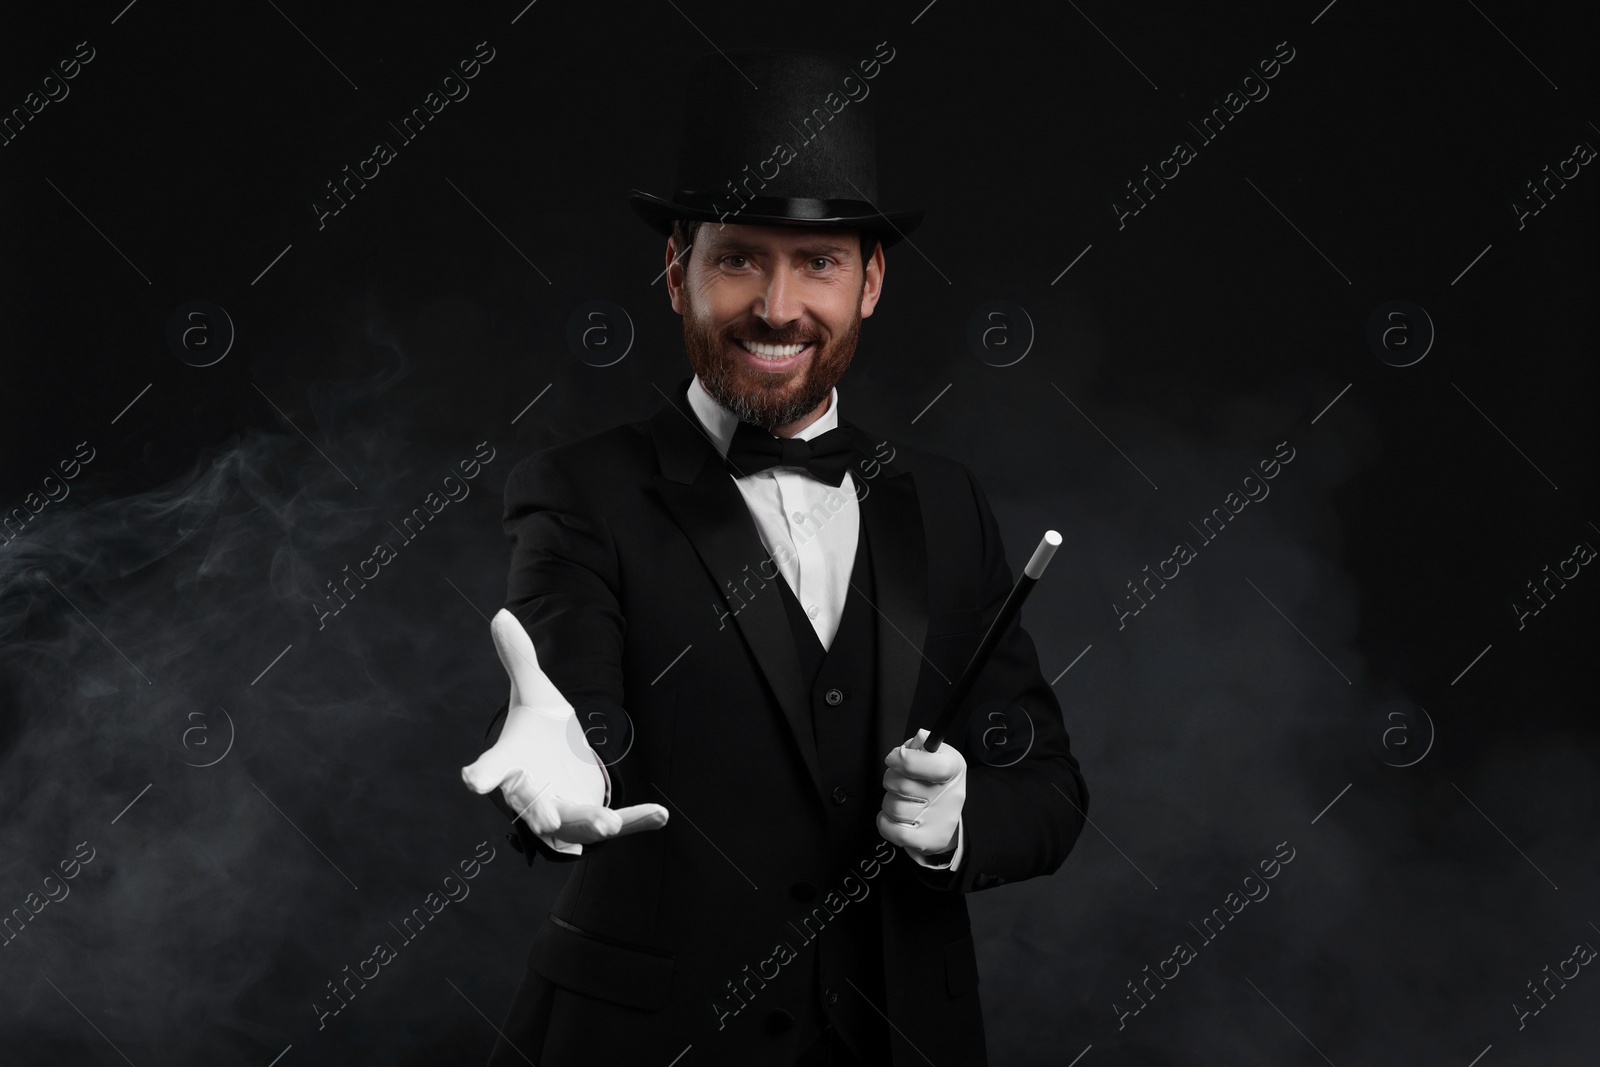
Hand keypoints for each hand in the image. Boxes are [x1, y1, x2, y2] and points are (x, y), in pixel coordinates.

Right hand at [461, 610, 666, 851]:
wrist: (558, 760)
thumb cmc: (537, 729)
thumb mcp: (533, 690)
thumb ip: (520, 658)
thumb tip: (502, 615)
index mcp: (512, 761)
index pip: (493, 767)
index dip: (483, 774)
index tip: (473, 779)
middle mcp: (532, 792)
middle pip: (531, 804)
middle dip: (538, 811)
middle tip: (546, 818)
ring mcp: (562, 810)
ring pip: (572, 825)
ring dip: (587, 824)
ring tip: (607, 823)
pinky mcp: (592, 818)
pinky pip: (617, 821)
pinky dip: (637, 820)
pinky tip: (660, 814)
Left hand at [877, 728, 965, 854]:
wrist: (944, 817)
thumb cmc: (934, 781)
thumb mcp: (935, 755)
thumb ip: (920, 746)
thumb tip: (910, 749)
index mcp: (953, 767)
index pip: (929, 763)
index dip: (904, 759)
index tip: (894, 758)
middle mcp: (949, 795)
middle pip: (902, 784)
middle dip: (891, 779)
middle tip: (897, 781)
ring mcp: (939, 820)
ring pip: (894, 806)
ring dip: (889, 801)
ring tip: (900, 799)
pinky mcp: (927, 840)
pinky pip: (891, 830)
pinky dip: (884, 821)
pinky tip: (893, 816)